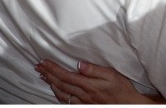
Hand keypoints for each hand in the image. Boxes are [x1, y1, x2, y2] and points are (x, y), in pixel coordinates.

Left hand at [35, 58, 164, 104]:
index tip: (44, 62)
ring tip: (43, 76)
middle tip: (38, 67)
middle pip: (60, 84)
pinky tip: (55, 90)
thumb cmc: (121, 88)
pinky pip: (66, 102)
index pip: (65, 75)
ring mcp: (82, 102)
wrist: (127, 105)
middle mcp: (82, 95)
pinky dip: (58, 95)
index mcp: (88, 84)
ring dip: (50, 84)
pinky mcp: (84, 106)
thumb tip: (79, 63)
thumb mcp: (111, 74)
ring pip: (61, 94)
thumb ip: (94, 70)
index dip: (53, 68)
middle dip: (48, 74)